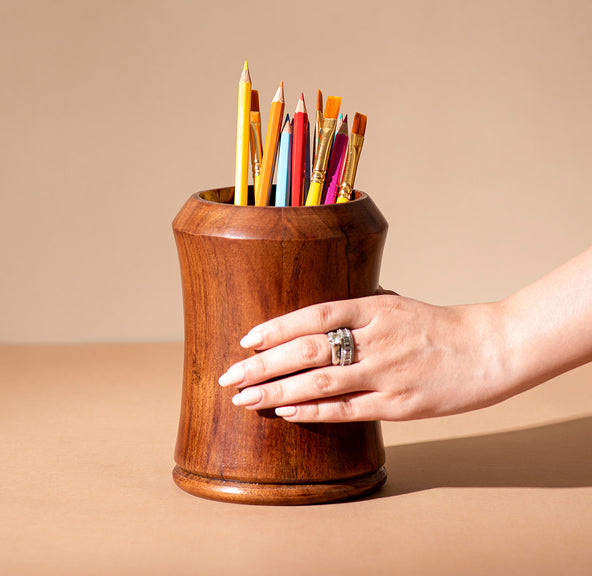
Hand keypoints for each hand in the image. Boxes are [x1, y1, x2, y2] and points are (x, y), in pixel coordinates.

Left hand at [218, 293, 512, 421]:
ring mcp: (387, 373)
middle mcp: (376, 338)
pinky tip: (285, 413)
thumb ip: (360, 306)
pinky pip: (346, 409)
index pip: (314, 314)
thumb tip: (321, 312)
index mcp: (375, 307)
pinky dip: (312, 411)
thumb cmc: (437, 326)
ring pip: (320, 381)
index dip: (276, 327)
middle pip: (307, 349)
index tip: (246, 339)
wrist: (488, 349)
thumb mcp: (398, 304)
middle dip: (262, 363)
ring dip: (277, 391)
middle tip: (229, 374)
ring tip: (244, 398)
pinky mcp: (399, 405)